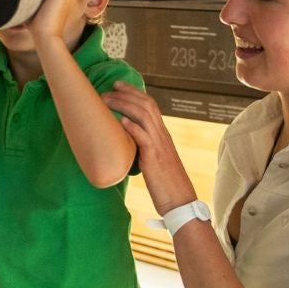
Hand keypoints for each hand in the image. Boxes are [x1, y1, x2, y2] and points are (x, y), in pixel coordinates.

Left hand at [103, 82, 197, 212]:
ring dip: (124, 105)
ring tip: (107, 101)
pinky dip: (132, 128)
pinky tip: (120, 121)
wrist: (181, 202)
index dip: (134, 93)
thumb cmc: (166, 185)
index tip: (118, 85)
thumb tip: (126, 142)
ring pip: (144, 117)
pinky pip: (145, 139)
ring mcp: (160, 147)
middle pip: (146, 105)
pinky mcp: (155, 159)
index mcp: (162, 136)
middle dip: (127, 93)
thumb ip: (144, 148)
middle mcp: (162, 136)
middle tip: (109, 88)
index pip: (151, 105)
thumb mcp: (154, 161)